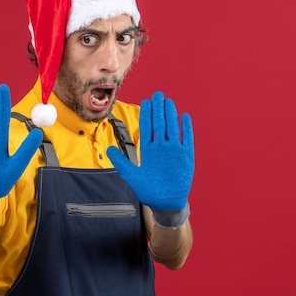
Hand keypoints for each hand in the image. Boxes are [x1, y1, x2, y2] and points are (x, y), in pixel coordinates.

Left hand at [107, 91, 193, 210]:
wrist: (165, 202)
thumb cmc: (148, 189)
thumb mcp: (132, 175)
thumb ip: (121, 162)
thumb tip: (109, 149)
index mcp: (148, 149)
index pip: (147, 127)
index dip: (147, 114)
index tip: (146, 101)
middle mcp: (161, 147)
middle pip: (160, 124)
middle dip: (158, 109)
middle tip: (157, 93)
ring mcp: (174, 151)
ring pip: (172, 128)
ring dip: (171, 115)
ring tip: (169, 101)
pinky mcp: (186, 157)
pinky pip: (187, 139)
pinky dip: (186, 129)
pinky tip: (184, 117)